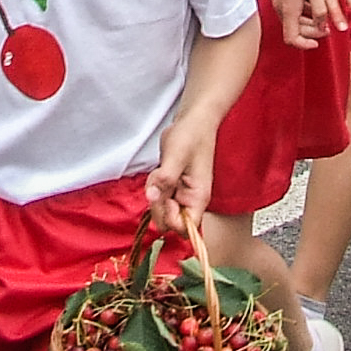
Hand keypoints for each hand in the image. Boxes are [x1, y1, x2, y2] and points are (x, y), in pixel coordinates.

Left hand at [144, 122, 214, 242]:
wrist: (193, 121)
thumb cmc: (190, 136)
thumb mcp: (176, 156)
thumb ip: (165, 179)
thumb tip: (152, 198)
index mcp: (198, 198)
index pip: (186, 228)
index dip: (171, 219)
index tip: (166, 199)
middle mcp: (190, 200)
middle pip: (170, 222)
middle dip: (159, 205)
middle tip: (160, 181)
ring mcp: (181, 195)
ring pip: (161, 210)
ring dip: (155, 194)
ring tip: (161, 172)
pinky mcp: (172, 187)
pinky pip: (158, 197)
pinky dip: (154, 187)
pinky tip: (159, 172)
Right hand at [267, 0, 333, 47]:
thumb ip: (320, 11)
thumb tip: (322, 26)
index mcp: (288, 9)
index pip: (292, 38)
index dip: (305, 44)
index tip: (319, 41)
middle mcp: (279, 6)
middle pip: (293, 30)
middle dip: (311, 32)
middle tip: (327, 28)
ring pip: (292, 18)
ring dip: (307, 21)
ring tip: (323, 16)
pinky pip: (289, 7)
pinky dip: (301, 10)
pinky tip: (313, 2)